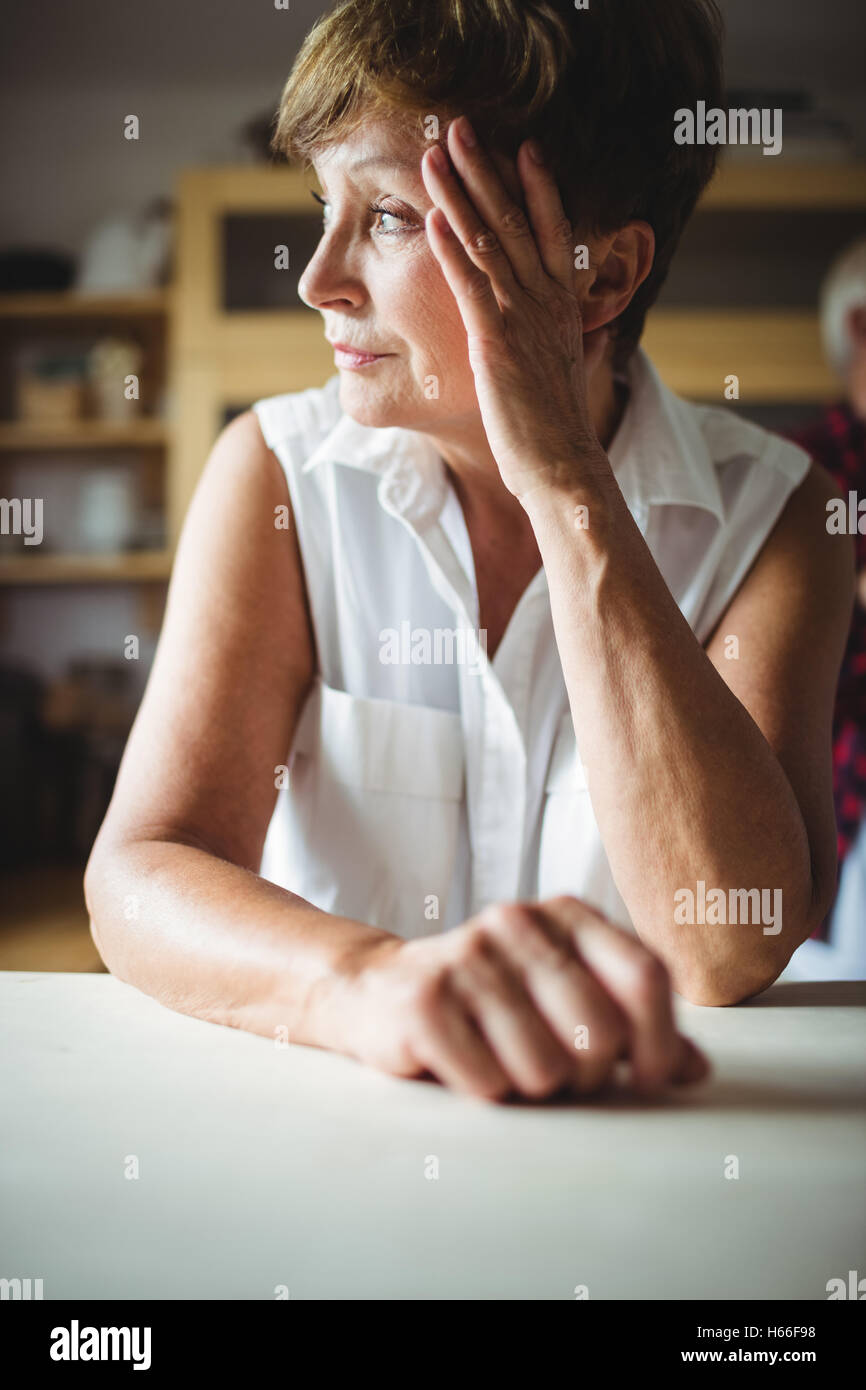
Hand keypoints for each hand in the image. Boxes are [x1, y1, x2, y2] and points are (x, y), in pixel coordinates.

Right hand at [335, 895, 709, 1101]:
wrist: (381, 990)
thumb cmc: (492, 1001)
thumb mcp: (565, 997)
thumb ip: (633, 1029)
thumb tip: (696, 1071)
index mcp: (566, 914)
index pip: (646, 976)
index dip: (661, 1041)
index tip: (650, 1079)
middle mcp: (519, 922)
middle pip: (601, 1031)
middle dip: (590, 1076)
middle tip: (561, 1076)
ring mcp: (468, 956)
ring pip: (547, 1068)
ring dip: (533, 1088)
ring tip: (507, 1064)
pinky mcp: (425, 1000)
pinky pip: (490, 1083)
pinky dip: (487, 1092)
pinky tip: (467, 1064)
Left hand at [421, 116, 610, 502]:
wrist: (561, 466)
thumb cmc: (554, 429)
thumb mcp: (559, 371)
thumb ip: (551, 339)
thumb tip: (556, 332)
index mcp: (562, 307)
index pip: (553, 231)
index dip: (539, 187)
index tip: (523, 147)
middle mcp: (546, 303)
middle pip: (516, 220)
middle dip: (486, 170)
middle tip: (461, 127)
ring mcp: (522, 320)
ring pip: (490, 241)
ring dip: (460, 193)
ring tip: (436, 153)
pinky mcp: (496, 343)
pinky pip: (471, 285)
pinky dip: (451, 248)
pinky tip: (432, 218)